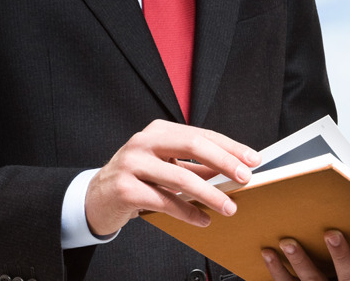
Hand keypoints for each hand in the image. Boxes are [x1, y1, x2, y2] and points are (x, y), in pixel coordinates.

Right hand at [84, 120, 260, 235]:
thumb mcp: (166, 166)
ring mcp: (132, 164)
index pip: (201, 134)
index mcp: (158, 131)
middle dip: (224, 162)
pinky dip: (188, 212)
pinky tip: (203, 219)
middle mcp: (144, 142)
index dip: (230, 146)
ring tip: (229, 207)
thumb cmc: (137, 178)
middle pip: (192, 146)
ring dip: (210, 194)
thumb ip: (196, 165)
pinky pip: (165, 202)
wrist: (96, 197)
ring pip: (180, 178)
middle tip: (245, 178)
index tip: (253, 159)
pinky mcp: (125, 189)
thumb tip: (232, 169)